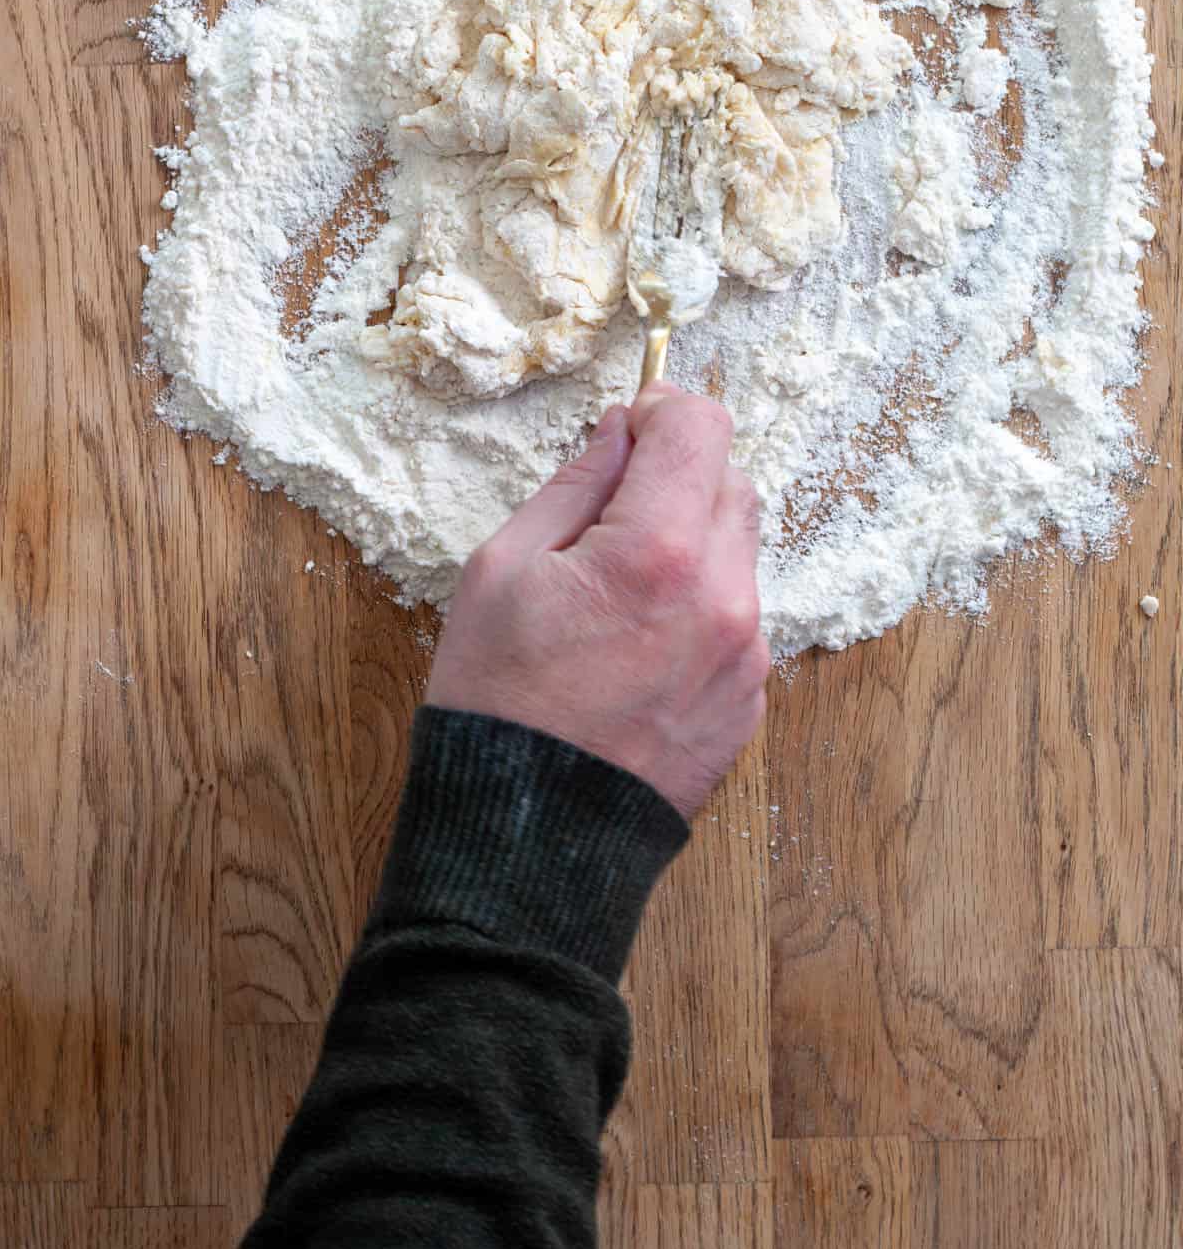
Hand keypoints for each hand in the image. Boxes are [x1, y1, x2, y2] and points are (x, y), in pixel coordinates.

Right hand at [428, 382, 769, 818]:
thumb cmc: (499, 699)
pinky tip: (637, 643)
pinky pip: (738, 616)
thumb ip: (576, 484)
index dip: (662, 411)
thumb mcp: (503, 567)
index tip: (629, 426)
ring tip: (618, 590)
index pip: (702, 429)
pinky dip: (700, 604)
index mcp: (659, 553)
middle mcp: (724, 598)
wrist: (530, 837)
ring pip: (739, 551)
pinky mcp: (750, 699)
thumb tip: (621, 430)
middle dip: (679, 475)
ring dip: (691, 541)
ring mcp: (746, 654)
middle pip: (732, 482)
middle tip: (611, 510)